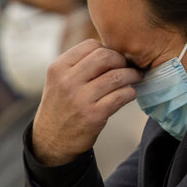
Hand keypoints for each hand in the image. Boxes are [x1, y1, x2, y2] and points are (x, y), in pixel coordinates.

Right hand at [31, 39, 141, 165]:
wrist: (51, 141)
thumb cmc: (60, 106)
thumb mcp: (58, 81)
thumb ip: (78, 65)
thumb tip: (112, 50)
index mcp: (58, 68)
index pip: (91, 45)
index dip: (107, 49)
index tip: (114, 58)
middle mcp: (67, 81)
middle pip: (105, 56)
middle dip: (121, 60)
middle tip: (127, 66)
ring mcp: (80, 99)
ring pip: (116, 76)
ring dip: (131, 75)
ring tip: (135, 77)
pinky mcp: (93, 116)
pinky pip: (120, 96)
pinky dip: (130, 92)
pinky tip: (129, 94)